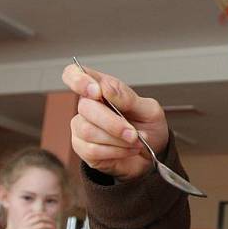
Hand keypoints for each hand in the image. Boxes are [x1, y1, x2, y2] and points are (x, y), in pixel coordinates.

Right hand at [7, 211, 54, 228]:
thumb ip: (28, 226)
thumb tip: (39, 225)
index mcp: (23, 221)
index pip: (34, 214)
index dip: (43, 215)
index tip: (48, 217)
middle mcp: (26, 224)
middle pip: (40, 218)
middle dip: (49, 219)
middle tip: (53, 223)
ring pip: (43, 224)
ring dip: (51, 226)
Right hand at [61, 63, 168, 181]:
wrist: (153, 153)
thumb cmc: (148, 127)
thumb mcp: (148, 110)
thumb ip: (128, 98)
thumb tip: (106, 89)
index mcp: (101, 89)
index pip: (73, 74)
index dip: (79, 80)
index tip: (96, 92)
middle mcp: (87, 107)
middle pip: (85, 107)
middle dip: (113, 123)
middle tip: (134, 133)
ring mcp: (82, 128)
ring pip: (88, 131)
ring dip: (117, 140)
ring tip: (135, 142)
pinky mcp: (83, 149)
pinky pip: (92, 150)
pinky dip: (116, 152)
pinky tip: (127, 150)